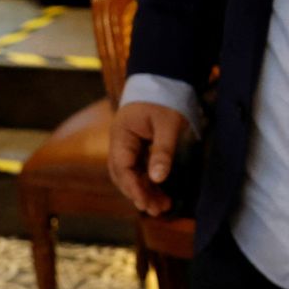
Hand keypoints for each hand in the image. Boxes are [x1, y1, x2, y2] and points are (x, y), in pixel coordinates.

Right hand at [107, 100, 187, 216]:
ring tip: (162, 206)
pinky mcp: (137, 145)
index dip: (133, 187)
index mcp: (122, 134)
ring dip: (144, 190)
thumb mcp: (168, 124)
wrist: (163, 78)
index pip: (122, 167)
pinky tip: (160, 192)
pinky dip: (147, 181)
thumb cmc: (166, 97)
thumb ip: (163, 150)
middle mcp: (120, 141)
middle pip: (123, 174)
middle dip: (138, 193)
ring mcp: (127, 143)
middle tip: (157, 210)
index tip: (146, 203)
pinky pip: (138, 168)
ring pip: (131, 173)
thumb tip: (157, 179)